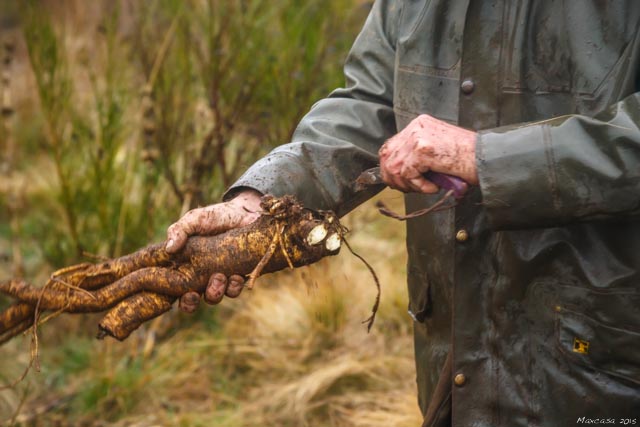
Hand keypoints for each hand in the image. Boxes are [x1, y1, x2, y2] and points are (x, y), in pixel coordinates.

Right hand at [165, 189, 262, 310]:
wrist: (245, 212)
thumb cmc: (215, 216)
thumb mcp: (194, 219)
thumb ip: (180, 230)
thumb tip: (169, 248)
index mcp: (184, 264)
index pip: (171, 286)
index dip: (169, 296)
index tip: (172, 295)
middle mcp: (200, 275)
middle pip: (190, 300)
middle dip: (190, 303)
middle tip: (193, 294)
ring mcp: (219, 277)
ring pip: (213, 297)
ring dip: (214, 292)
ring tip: (219, 277)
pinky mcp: (238, 276)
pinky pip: (234, 290)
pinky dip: (234, 287)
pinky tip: (236, 277)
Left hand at [378, 114, 477, 192]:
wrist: (488, 157)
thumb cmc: (468, 157)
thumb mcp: (438, 149)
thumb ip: (417, 154)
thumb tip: (396, 171)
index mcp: (419, 124)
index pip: (391, 146)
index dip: (392, 167)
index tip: (401, 181)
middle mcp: (416, 127)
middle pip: (387, 157)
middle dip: (395, 178)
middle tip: (410, 188)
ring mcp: (418, 137)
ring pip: (395, 168)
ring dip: (408, 184)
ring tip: (426, 186)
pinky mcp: (422, 150)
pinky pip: (408, 175)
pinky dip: (420, 187)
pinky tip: (434, 186)